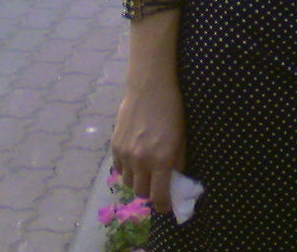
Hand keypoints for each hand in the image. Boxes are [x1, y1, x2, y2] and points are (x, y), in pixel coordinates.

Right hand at [111, 79, 184, 213]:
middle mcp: (141, 161)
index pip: (159, 195)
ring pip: (128, 182)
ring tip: (145, 172)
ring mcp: (125, 154)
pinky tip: (134, 160)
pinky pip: (119, 169)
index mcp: (161, 160)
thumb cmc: (172, 111)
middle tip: (156, 186)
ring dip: (137, 181)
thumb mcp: (181, 138)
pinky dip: (127, 170)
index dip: (163, 205)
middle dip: (150, 193)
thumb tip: (173, 179)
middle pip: (141, 192)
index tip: (165, 207)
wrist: (149, 88)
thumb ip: (177, 162)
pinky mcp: (114, 146)